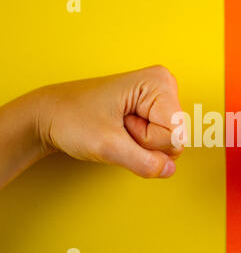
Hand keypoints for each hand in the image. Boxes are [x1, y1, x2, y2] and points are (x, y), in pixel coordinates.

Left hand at [34, 65, 182, 177]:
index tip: (122, 126)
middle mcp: (164, 86)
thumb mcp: (107, 146)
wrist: (51, 115)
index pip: (175, 135)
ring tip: (118, 128)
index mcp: (159, 83)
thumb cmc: (72, 119)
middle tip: (119, 129)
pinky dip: (140, 143)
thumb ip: (144, 162)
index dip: (147, 141)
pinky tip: (122, 130)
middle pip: (175, 138)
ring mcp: (159, 98)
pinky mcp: (153, 110)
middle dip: (145, 143)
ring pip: (168, 143)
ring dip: (141, 145)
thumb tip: (169, 169)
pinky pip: (160, 141)